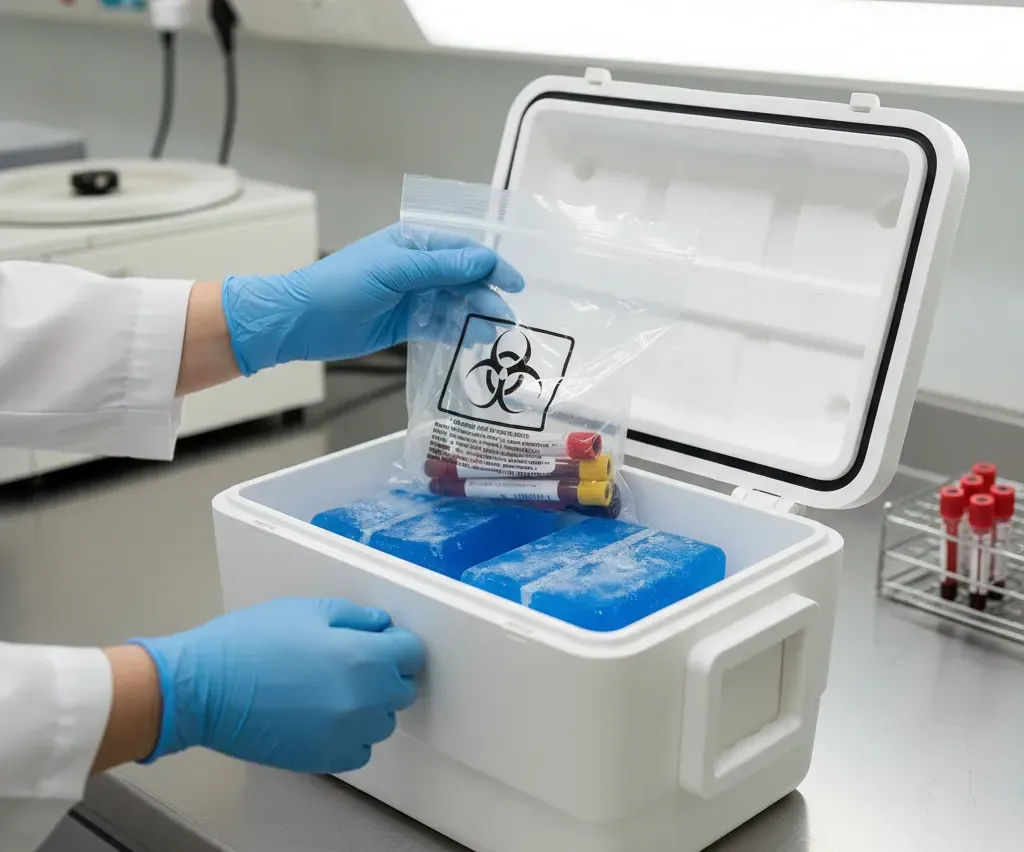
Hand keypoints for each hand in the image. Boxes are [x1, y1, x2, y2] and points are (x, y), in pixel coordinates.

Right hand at [128, 598, 424, 773]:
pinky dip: (352, 735)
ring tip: (334, 690)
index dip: (397, 643)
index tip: (381, 641)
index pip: (411, 653)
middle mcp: (365, 700)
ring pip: (383, 721)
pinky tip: (325, 717)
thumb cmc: (251, 641)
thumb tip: (382, 626)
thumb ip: (355, 617)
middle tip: (353, 663)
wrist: (204, 688)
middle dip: (386, 673)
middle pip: (402, 689)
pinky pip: (361, 749)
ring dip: (370, 705)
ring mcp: (348, 734)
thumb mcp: (307, 610)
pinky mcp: (327, 760)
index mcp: (364, 657)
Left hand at [222, 224, 524, 375]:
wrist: (303, 321)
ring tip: (494, 334)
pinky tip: (472, 341)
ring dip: (475, 317)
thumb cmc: (342, 285)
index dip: (491, 265)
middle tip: (506, 318)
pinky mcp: (407, 324)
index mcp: (412, 244)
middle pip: (463, 280)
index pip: (461, 250)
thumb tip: (484, 259)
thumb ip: (440, 267)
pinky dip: (456, 333)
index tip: (515, 283)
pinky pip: (440, 326)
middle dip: (486, 296)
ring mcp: (412, 297)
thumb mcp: (393, 271)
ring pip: (454, 305)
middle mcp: (416, 268)